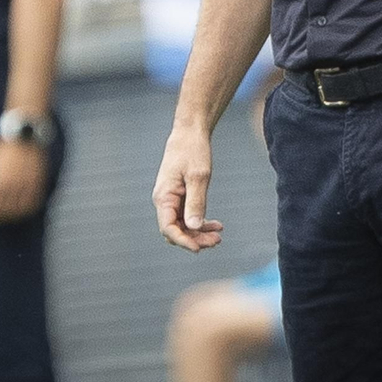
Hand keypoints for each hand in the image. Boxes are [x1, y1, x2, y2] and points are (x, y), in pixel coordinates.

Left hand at [0, 139, 47, 224]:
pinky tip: (17, 211)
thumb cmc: (2, 153)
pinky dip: (23, 210)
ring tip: (1, 216)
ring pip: (14, 210)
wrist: (24, 136)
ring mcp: (23, 184)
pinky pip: (30, 204)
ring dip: (6, 216)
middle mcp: (8, 184)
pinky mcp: (36, 183)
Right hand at [153, 125, 222, 251]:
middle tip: (216, 241)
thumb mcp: (198, 176)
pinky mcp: (180, 196)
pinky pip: (187, 216)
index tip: (199, 248)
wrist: (190, 133)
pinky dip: (200, 222)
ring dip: (199, 233)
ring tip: (218, 235)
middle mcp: (164, 201)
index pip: (168, 228)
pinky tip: (216, 224)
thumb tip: (194, 227)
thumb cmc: (192, 150)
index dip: (183, 241)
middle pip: (175, 231)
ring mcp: (172, 199)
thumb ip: (196, 202)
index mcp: (163, 197)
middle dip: (195, 239)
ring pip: (183, 226)